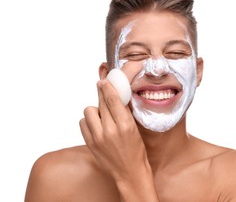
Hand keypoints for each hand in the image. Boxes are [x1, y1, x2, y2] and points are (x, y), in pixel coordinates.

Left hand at [80, 80, 157, 200]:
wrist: (129, 171)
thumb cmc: (135, 150)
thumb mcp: (135, 129)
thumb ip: (123, 113)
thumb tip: (114, 96)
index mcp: (125, 125)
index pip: (113, 100)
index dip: (107, 87)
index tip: (104, 80)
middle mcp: (110, 130)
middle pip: (101, 103)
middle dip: (102, 94)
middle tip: (102, 88)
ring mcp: (98, 137)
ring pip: (89, 111)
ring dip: (95, 110)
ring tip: (102, 116)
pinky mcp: (90, 143)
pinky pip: (83, 123)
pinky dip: (89, 121)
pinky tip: (97, 125)